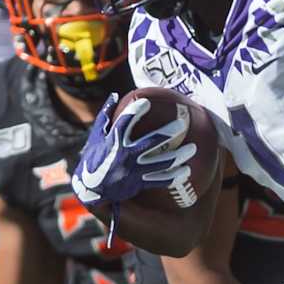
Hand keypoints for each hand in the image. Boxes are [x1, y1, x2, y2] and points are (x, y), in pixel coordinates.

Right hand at [72, 93, 190, 207]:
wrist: (91, 188)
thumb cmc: (94, 157)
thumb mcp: (96, 135)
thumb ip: (106, 115)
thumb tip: (115, 95)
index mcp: (114, 140)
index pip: (126, 121)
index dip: (136, 110)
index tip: (147, 102)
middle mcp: (126, 154)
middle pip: (152, 142)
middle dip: (169, 133)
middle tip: (182, 125)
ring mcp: (134, 170)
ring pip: (161, 163)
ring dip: (179, 156)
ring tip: (192, 149)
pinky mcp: (139, 183)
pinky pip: (160, 180)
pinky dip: (174, 176)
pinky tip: (187, 172)